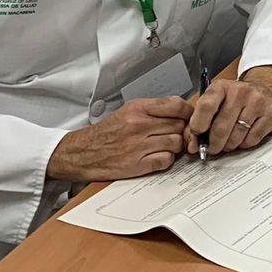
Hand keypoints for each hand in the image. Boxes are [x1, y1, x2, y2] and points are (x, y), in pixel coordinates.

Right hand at [47, 97, 193, 181]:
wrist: (82, 153)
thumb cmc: (108, 132)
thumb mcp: (129, 111)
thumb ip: (155, 109)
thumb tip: (183, 111)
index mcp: (137, 109)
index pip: (177, 105)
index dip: (188, 112)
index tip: (189, 117)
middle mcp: (138, 126)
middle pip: (179, 125)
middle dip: (182, 130)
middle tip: (176, 134)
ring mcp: (138, 146)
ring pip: (176, 143)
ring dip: (175, 146)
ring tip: (165, 145)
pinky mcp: (137, 165)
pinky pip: (166, 160)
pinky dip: (166, 159)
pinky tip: (158, 157)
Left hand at [184, 76, 271, 157]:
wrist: (264, 87)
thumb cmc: (233, 98)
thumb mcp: (214, 100)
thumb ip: (199, 121)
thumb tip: (192, 146)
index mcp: (222, 87)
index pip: (206, 107)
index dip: (198, 125)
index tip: (197, 135)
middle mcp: (241, 92)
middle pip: (221, 128)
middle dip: (214, 144)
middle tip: (212, 148)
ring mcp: (258, 103)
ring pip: (236, 137)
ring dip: (228, 146)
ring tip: (227, 143)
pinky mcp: (271, 115)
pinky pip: (251, 140)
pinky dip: (244, 144)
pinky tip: (242, 137)